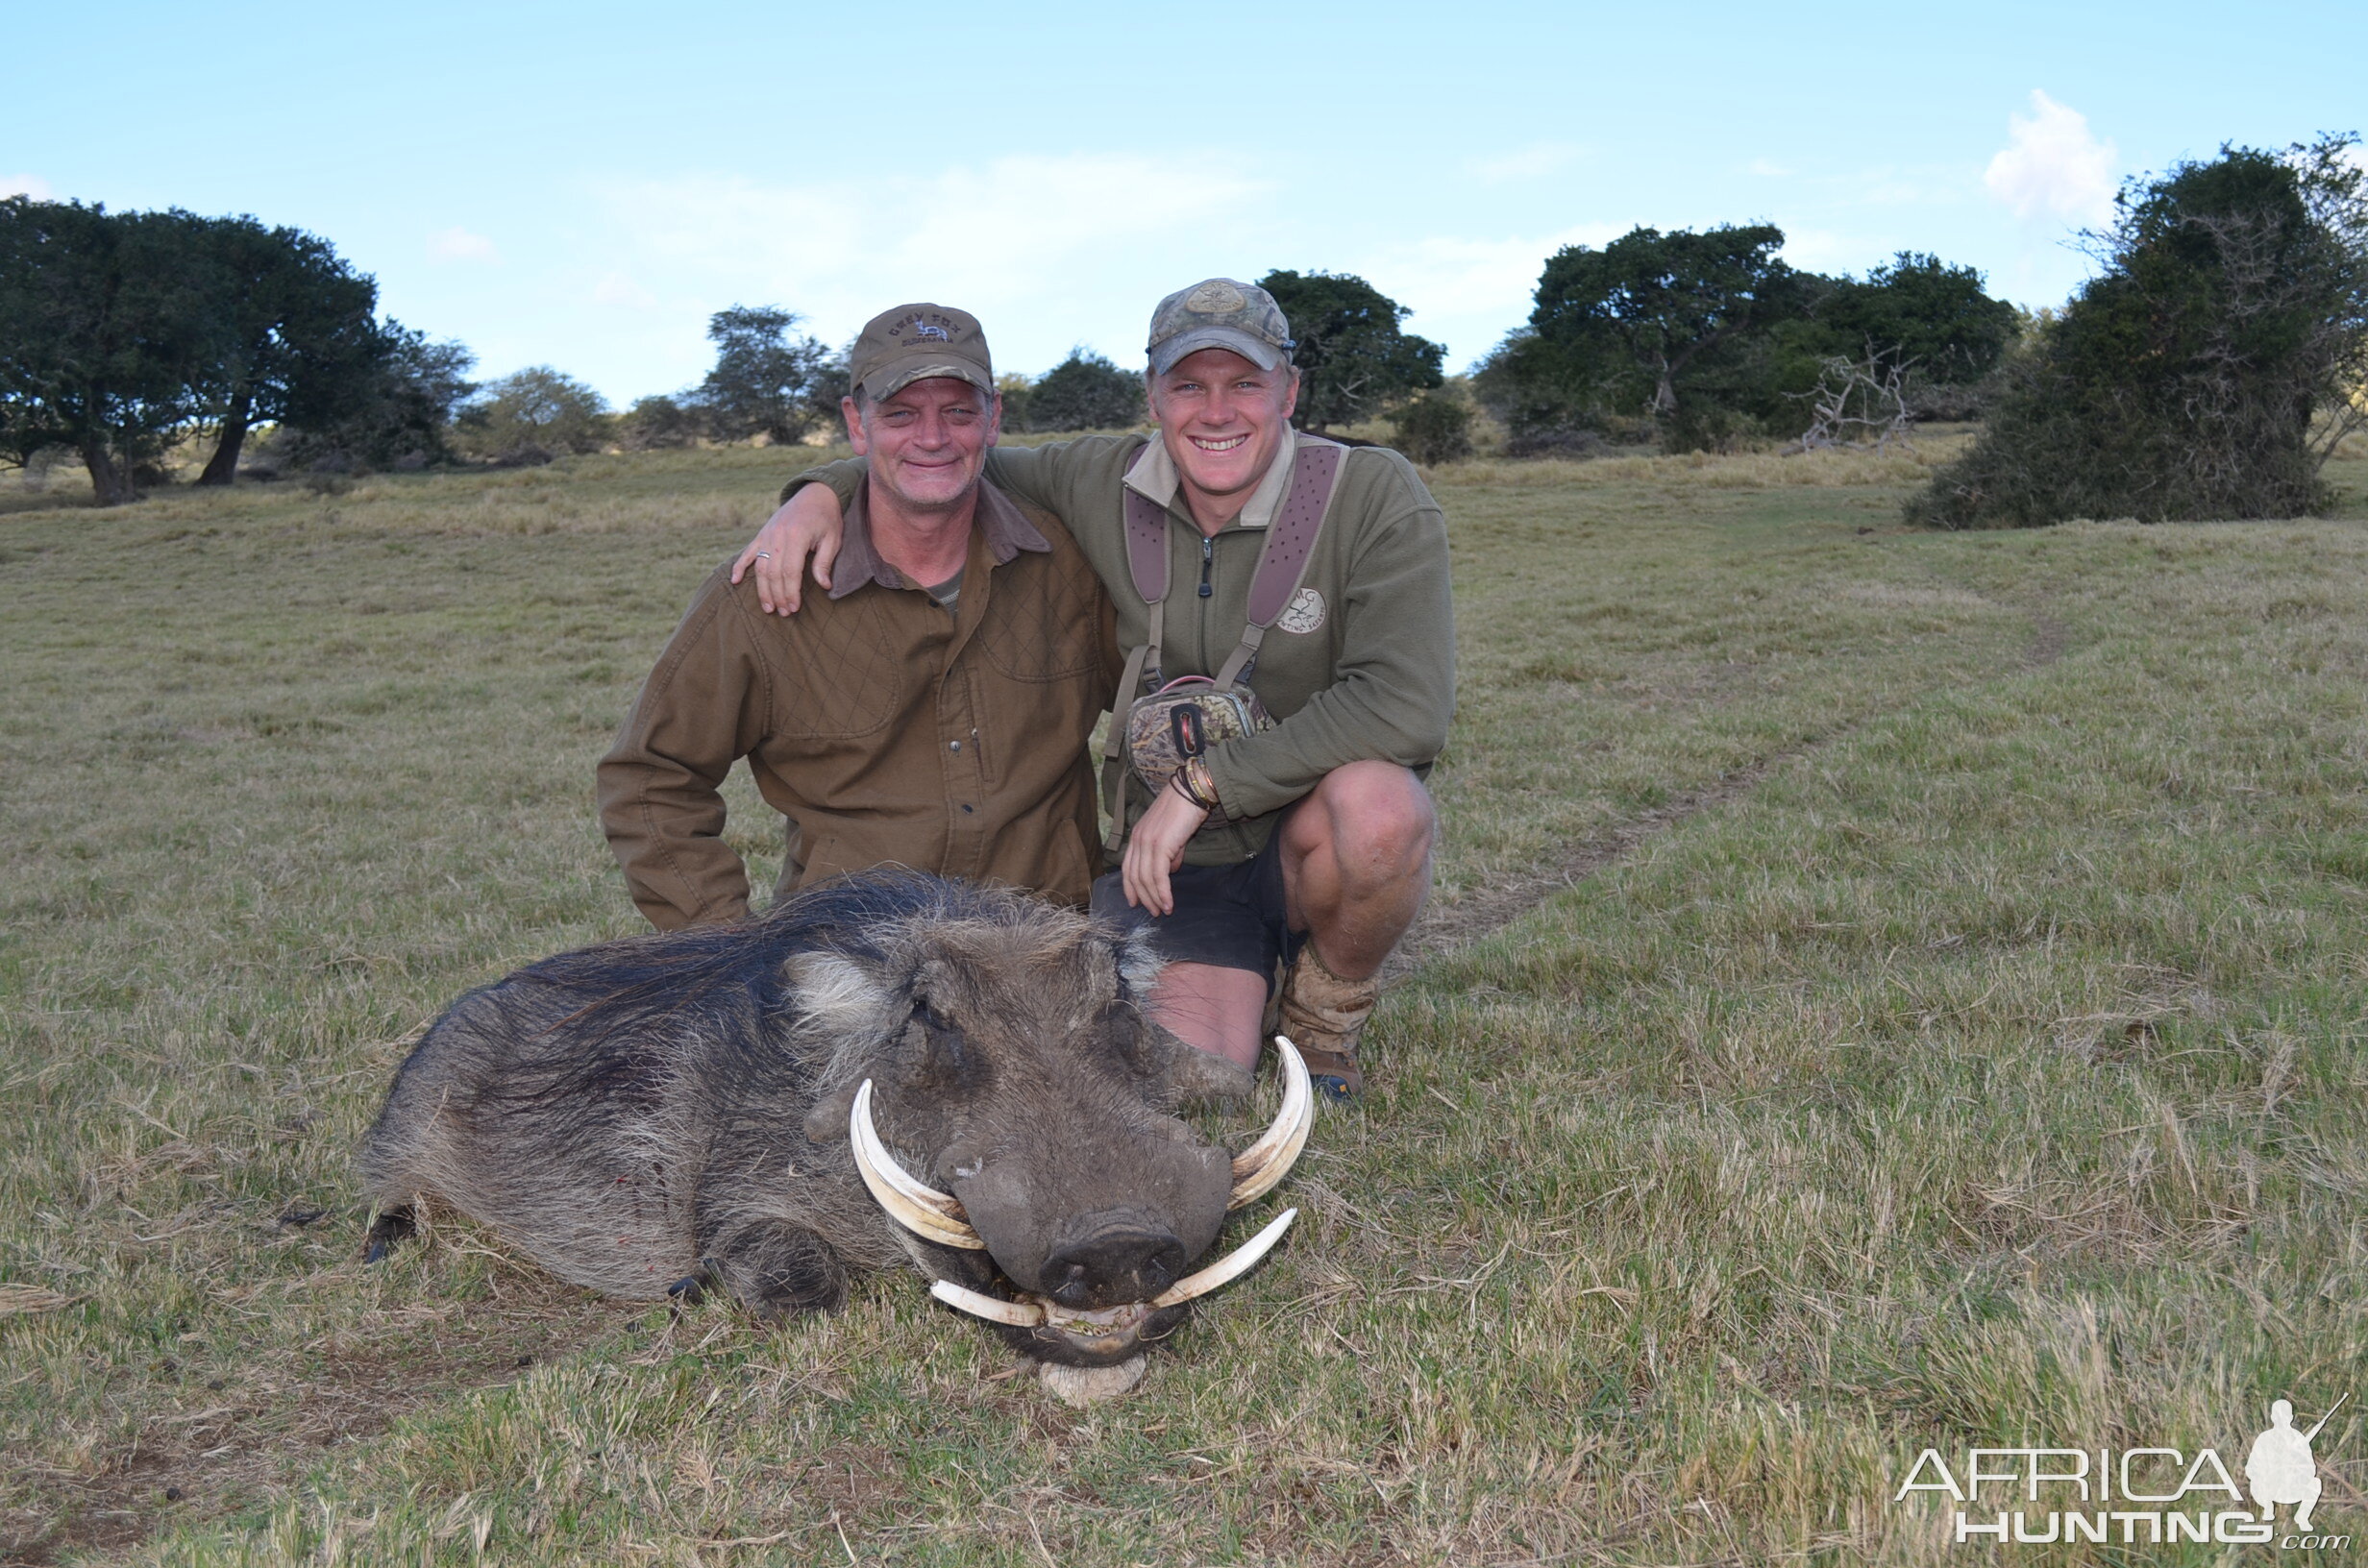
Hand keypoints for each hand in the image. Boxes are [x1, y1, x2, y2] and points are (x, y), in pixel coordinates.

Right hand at [729, 485, 845, 614]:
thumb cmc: (827, 518)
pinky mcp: (762, 534)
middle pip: (774, 573)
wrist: (815, 494)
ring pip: (760, 567)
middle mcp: (778, 536)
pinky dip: (739, 567)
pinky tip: (735, 582)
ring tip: (768, 607)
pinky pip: (747, 553)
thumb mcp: (832, 539)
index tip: (795, 607)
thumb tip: (824, 586)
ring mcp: (767, 534)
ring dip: (763, 590)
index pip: (790, 572)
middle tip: (785, 613)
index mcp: (797, 536)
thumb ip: (824, 562)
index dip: (792, 592)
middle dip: (778, 596)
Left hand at [1121, 783, 1209, 916]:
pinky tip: (1168, 903)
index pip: (1128, 867)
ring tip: (1163, 911)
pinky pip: (1158, 876)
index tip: (1136, 902)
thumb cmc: (1186, 810)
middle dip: (1143, 898)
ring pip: (1145, 879)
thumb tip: (1170, 872)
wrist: (1193, 791)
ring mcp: (1147, 842)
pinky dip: (1163, 893)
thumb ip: (1170, 854)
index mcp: (1137, 835)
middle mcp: (1137, 839)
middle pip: (1134, 876)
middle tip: (1153, 912)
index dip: (1130, 887)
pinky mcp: (1160, 845)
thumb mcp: (1173, 835)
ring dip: (1154, 899)